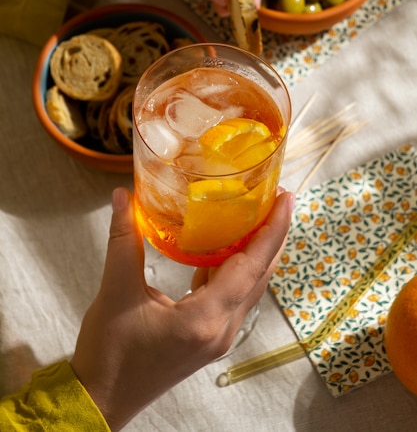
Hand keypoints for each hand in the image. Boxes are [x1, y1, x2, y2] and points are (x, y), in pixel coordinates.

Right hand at [70, 187, 293, 430]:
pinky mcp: (209, 337)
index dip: (271, 229)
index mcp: (204, 319)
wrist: (102, 400)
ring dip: (256, 252)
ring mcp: (219, 336)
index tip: (285, 198)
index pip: (251, 266)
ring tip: (256, 217)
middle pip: (259, 275)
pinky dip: (235, 269)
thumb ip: (123, 240)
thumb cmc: (109, 353)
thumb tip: (124, 195)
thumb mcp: (115, 292)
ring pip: (250, 287)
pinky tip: (224, 248)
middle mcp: (222, 329)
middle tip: (277, 198)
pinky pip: (233, 296)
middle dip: (272, 235)